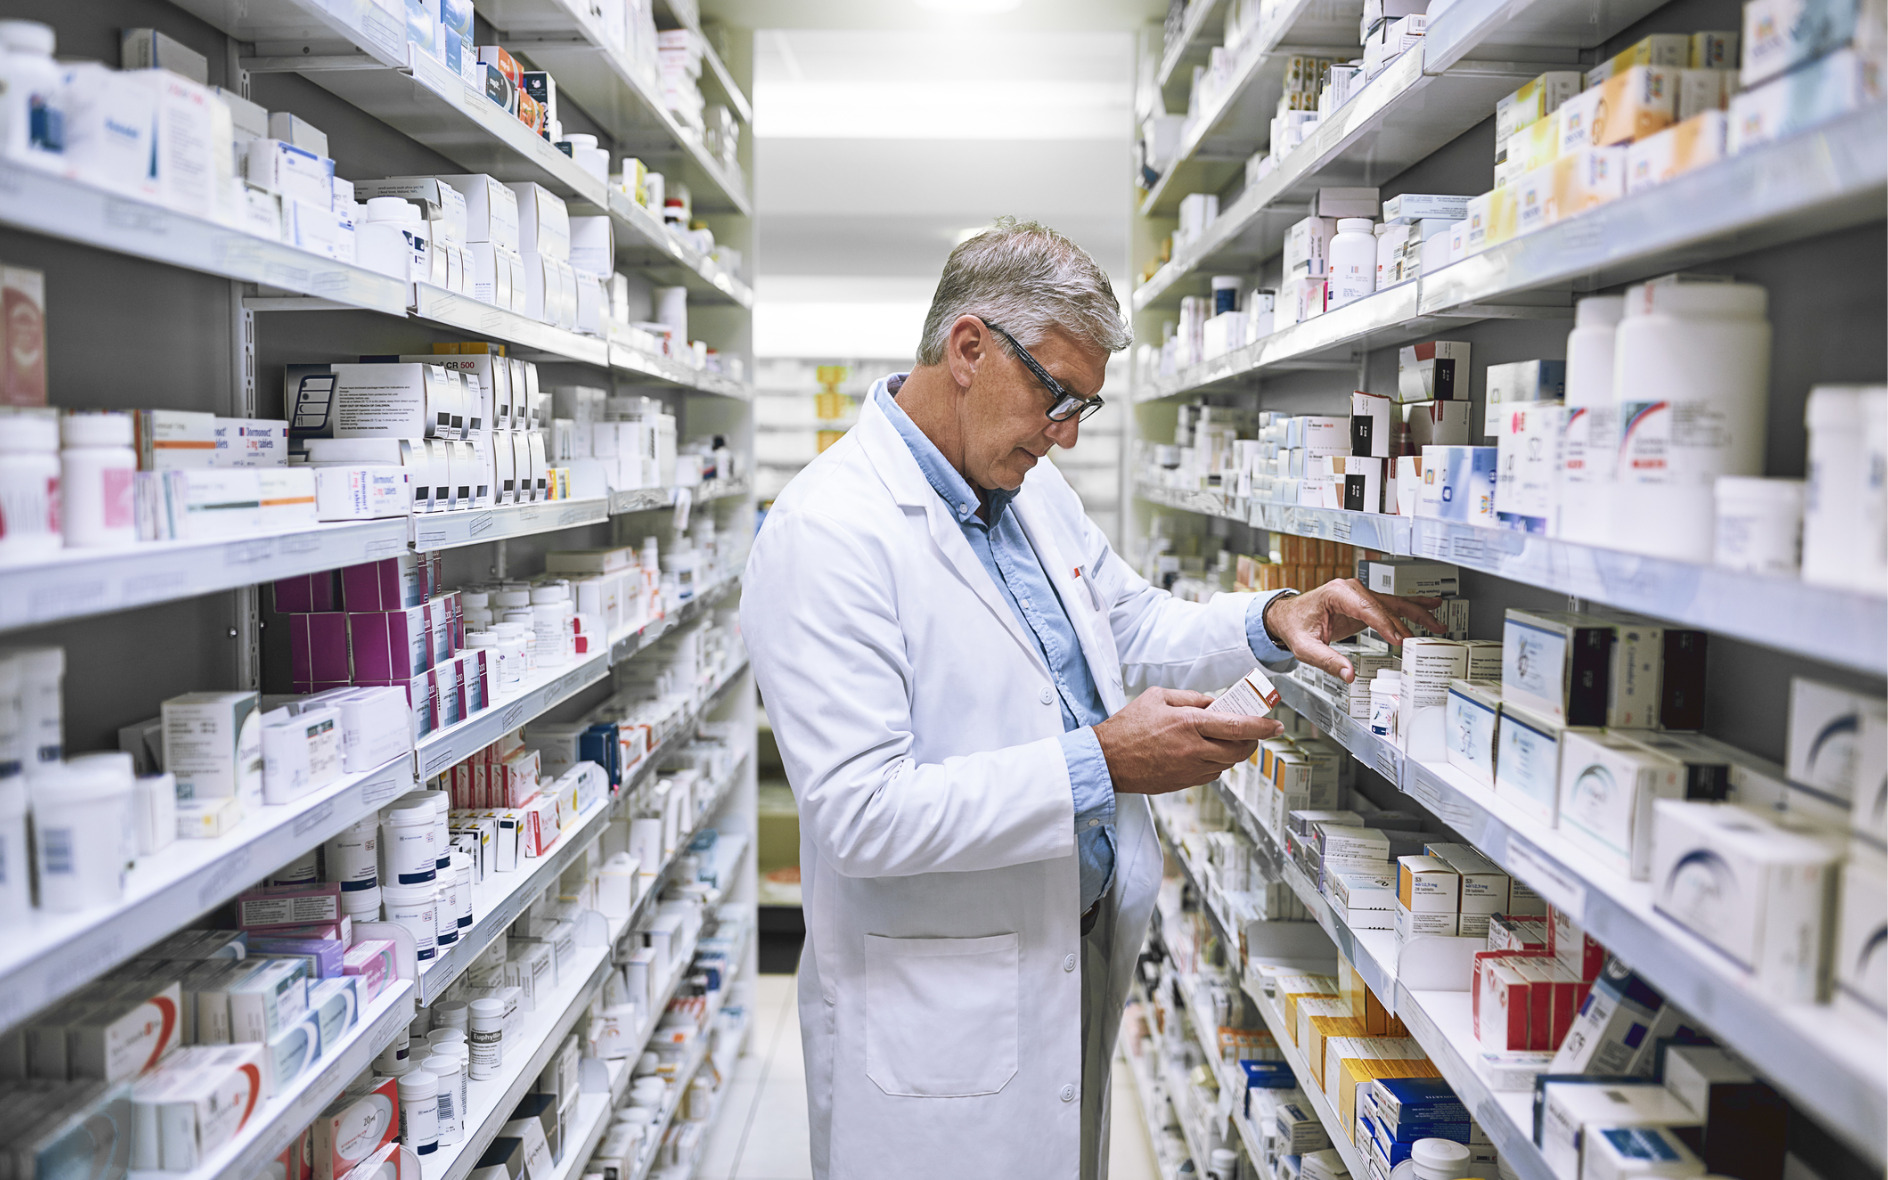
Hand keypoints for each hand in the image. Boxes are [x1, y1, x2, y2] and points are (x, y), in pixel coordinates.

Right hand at [1094, 687, 1281, 795]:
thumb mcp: (1157, 697)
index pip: (1237, 726)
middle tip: (1254, 731)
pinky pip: (1213, 774)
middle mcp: (1194, 749)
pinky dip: (1217, 763)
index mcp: (1188, 724)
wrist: (1107, 760)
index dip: (1262, 726)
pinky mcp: (1184, 783)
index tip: (1275, 725)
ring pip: (1228, 763)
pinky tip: (1206, 753)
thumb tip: (1213, 702)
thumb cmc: (1126, 728)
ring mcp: (1190, 770)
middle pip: (1240, 749)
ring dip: (1234, 751)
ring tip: (1226, 739)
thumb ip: (1190, 698)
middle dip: (1253, 740)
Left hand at [1263, 579, 1444, 683]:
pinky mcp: (1364, 603)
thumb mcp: (1305, 647)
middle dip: (1409, 620)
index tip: (1399, 639)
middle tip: (1428, 633)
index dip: (1386, 625)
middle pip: (1386, 605)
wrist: (1287, 617)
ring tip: (1437, 622)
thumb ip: (1326, 660)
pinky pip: (1390, 605)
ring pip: (1393, 603)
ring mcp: (1359, 594)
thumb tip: (1348, 674)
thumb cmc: (1294, 626)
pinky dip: (1410, 606)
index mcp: (1337, 594)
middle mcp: (1351, 589)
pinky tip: (1430, 605)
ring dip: (1417, 612)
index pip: (1368, 609)